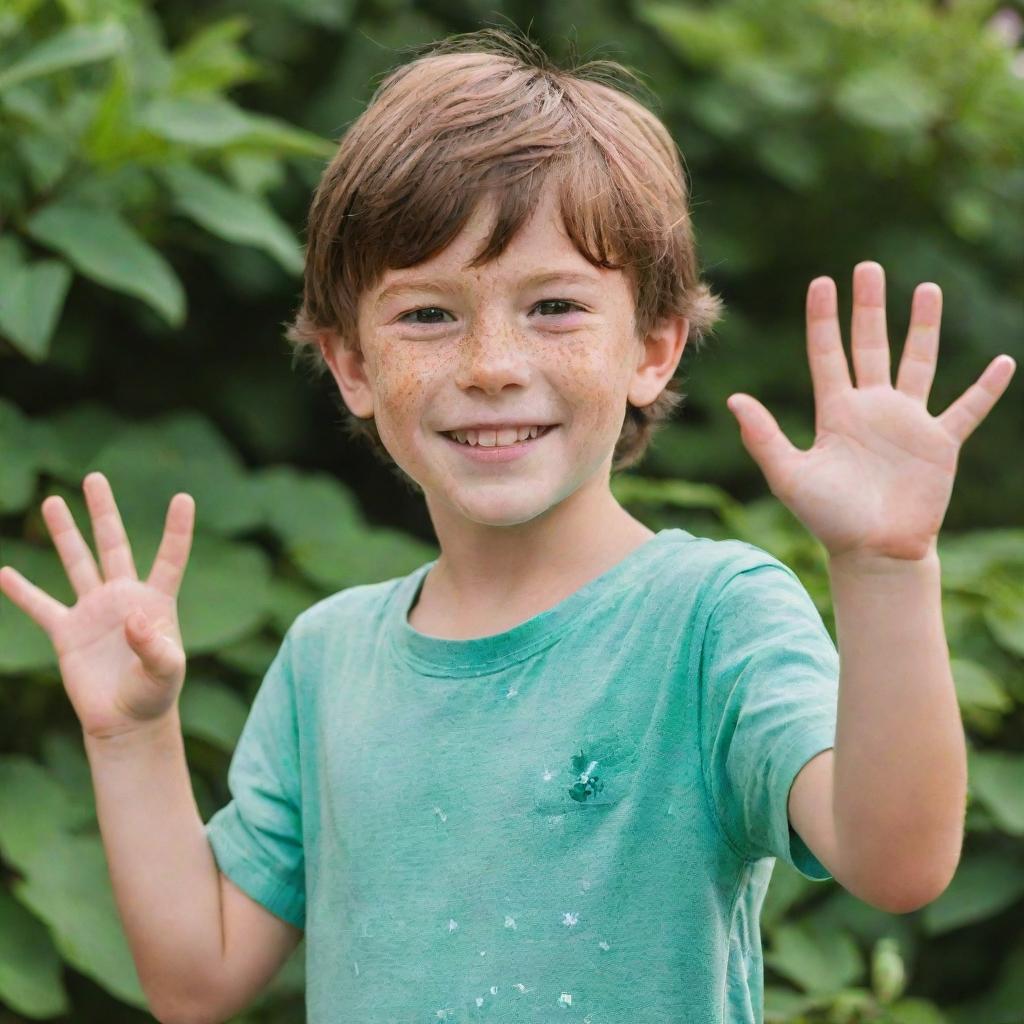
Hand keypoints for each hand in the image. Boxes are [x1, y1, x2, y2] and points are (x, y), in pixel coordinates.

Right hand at [0, 472, 195, 738]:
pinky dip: (22, 591)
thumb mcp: (167, 672)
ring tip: (53, 501)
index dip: (177, 530)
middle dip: (104, 511)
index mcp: (156, 602)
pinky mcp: (67, 633)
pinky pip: (41, 607)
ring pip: (77, 563)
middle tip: (95, 477)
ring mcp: (93, 612)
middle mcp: (124, 598)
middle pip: (113, 544)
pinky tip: (4, 572)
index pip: (169, 558)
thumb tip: (133, 620)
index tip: (184, 497)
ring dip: (65, 534)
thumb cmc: (156, 695)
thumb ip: (155, 647)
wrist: (126, 722)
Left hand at [726, 261, 1016, 561]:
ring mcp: (907, 422)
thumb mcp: (789, 475)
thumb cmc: (828, 517)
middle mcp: (871, 409)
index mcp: (835, 412)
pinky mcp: (940, 443)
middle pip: (871, 346)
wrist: (873, 551)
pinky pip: (967, 409)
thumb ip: (763, 437)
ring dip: (923, 328)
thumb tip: (734, 399)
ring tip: (926, 290)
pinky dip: (985, 389)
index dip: (823, 319)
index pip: (827, 354)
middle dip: (869, 307)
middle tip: (868, 267)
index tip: (822, 282)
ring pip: (918, 363)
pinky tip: (1004, 363)